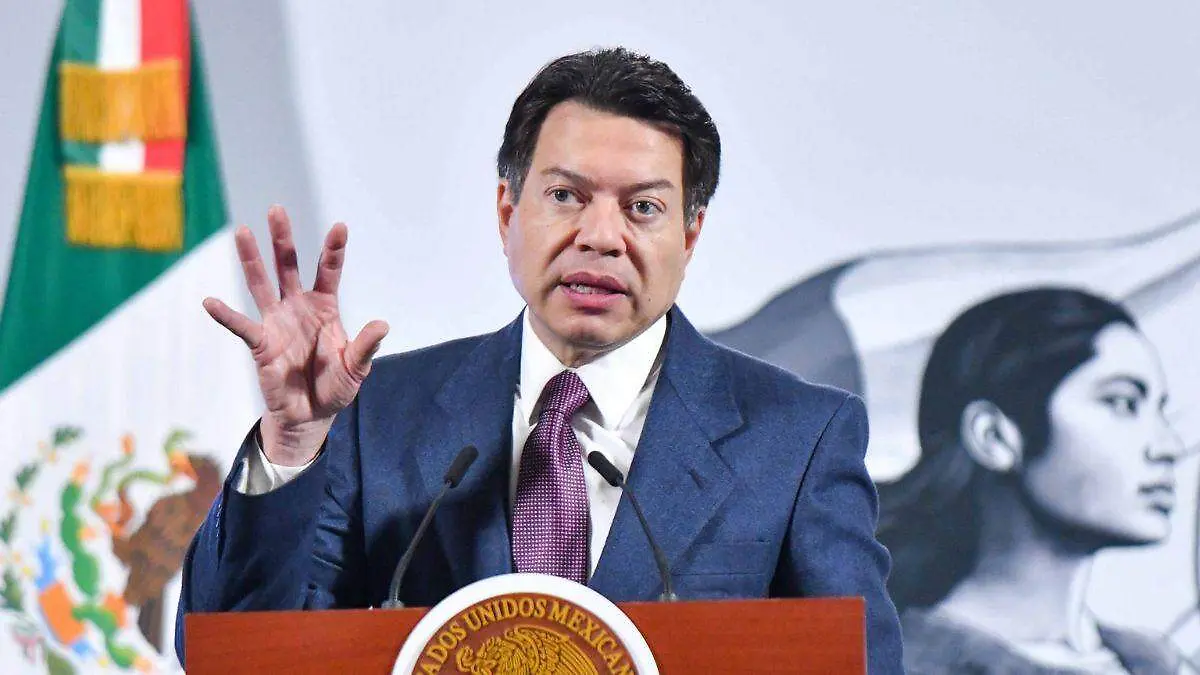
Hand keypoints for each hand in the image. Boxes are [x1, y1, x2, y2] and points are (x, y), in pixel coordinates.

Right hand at [203, 206, 388, 465]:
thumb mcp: (356, 368)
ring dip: (252, 259)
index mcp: (325, 308)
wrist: (311, 415)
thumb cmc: (334, 387)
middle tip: (276, 209)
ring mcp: (277, 322)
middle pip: (288, 266)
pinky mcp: (261, 343)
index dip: (334, 250)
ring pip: (261, 284)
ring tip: (241, 232)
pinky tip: (210, 301)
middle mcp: (298, 307)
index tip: (340, 226)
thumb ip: (365, 346)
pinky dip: (226, 315)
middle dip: (283, 239)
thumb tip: (382, 324)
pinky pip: (242, 326)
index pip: (328, 271)